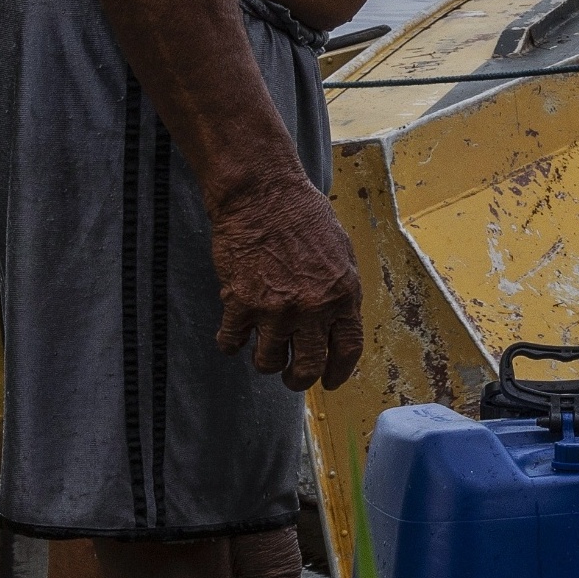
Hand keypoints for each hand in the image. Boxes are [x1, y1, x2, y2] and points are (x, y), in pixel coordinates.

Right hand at [213, 172, 364, 391]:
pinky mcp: (239, 304)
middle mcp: (312, 308)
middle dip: (300, 380)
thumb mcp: (340, 253)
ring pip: (268, 362)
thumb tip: (339, 323)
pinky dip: (231, 344)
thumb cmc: (303, 217)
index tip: (330, 382)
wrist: (262, 195)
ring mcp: (274, 309)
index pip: (347, 349)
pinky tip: (234, 333)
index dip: (338, 372)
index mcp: (343, 294)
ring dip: (265, 360)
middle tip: (292, 378)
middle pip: (309, 366)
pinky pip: (232, 343)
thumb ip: (341, 290)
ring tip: (263, 348)